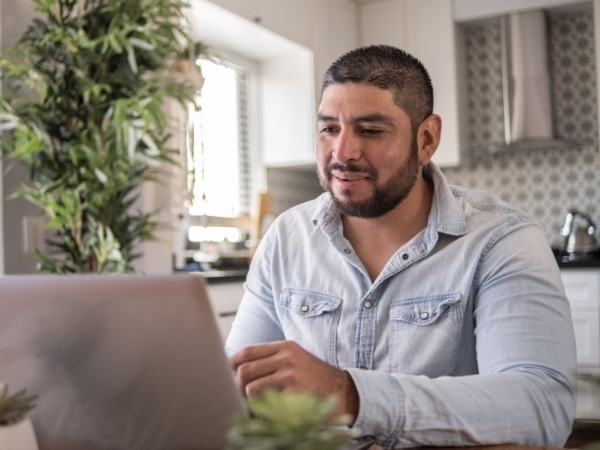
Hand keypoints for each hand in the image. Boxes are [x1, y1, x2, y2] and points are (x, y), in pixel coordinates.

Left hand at [230, 340, 357, 418]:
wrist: (343, 392)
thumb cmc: (312, 378)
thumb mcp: (294, 360)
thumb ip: (269, 360)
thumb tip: (235, 367)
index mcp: (284, 347)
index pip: (247, 352)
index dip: (230, 364)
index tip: (222, 374)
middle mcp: (287, 357)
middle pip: (245, 369)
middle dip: (234, 385)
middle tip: (234, 397)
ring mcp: (291, 375)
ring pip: (251, 387)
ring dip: (246, 401)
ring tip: (249, 408)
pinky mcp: (294, 394)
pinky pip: (265, 404)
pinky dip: (259, 412)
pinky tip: (263, 415)